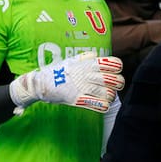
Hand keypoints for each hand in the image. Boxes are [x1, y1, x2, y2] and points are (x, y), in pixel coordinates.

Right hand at [9, 52, 123, 113]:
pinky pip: (99, 105)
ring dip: (111, 96)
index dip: (117, 68)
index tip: (114, 72)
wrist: (42, 83)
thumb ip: (85, 58)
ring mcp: (84, 88)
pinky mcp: (79, 100)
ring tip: (106, 97)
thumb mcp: (71, 60)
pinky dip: (103, 106)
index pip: (114, 63)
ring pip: (110, 94)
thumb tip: (95, 55)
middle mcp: (89, 75)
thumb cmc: (57, 71)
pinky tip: (101, 105)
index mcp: (89, 64)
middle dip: (118, 84)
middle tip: (113, 87)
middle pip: (116, 80)